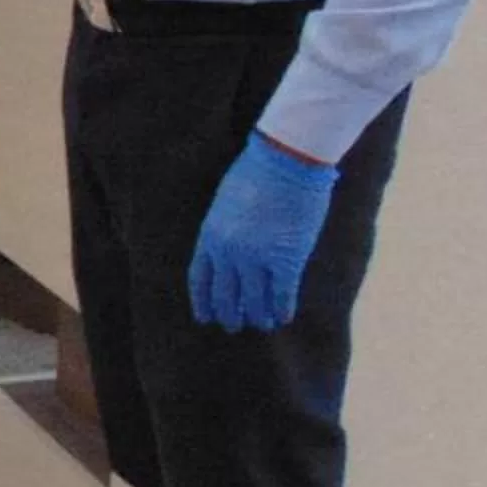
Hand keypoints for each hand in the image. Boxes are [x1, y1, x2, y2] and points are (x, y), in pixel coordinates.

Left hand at [187, 132, 339, 332]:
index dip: (203, 301)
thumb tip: (228, 252)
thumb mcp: (226, 203)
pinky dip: (282, 308)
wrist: (285, 160)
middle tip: (234, 326)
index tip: (205, 316)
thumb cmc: (257, 173)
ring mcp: (257, 258)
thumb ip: (224, 230)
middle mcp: (229, 253)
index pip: (200, 279)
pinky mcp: (287, 259)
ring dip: (258, 316)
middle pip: (225, 295)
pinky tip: (284, 317)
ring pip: (254, 300)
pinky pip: (282, 294)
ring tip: (262, 324)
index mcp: (210, 236)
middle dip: (230, 314)